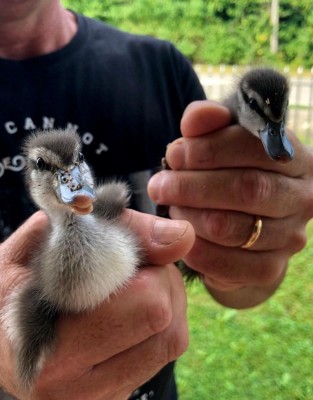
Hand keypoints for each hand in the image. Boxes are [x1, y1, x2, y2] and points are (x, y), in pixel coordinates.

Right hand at [0, 210, 194, 399]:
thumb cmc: (17, 280)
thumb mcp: (49, 238)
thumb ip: (119, 230)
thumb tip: (183, 236)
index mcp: (53, 350)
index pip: (148, 303)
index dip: (150, 262)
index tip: (132, 244)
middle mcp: (75, 389)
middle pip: (167, 323)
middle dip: (160, 280)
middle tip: (131, 263)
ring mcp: (98, 398)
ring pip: (173, 339)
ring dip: (164, 299)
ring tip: (130, 283)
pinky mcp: (115, 396)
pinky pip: (162, 351)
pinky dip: (158, 320)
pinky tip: (129, 308)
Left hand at [148, 100, 312, 307]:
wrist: (245, 219)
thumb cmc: (231, 170)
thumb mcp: (221, 138)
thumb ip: (209, 122)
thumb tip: (194, 119)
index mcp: (294, 158)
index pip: (256, 147)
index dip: (209, 149)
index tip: (174, 154)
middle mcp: (302, 198)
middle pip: (246, 189)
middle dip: (192, 186)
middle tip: (160, 186)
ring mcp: (290, 237)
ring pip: (232, 229)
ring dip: (189, 217)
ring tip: (170, 208)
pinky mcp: (270, 269)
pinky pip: (227, 264)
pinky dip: (195, 249)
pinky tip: (180, 234)